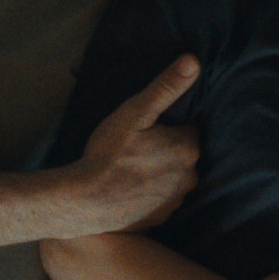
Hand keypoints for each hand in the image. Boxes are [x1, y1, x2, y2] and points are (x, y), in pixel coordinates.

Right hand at [62, 54, 200, 235]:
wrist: (83, 202)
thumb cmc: (108, 154)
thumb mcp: (134, 112)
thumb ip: (166, 87)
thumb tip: (194, 61)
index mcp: (189, 148)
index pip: (188, 129)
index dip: (167, 126)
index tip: (146, 128)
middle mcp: (191, 176)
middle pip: (182, 153)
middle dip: (165, 148)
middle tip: (135, 146)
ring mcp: (177, 200)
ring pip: (173, 176)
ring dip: (159, 171)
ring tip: (130, 166)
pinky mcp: (163, 218)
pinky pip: (162, 197)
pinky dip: (151, 192)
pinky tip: (130, 187)